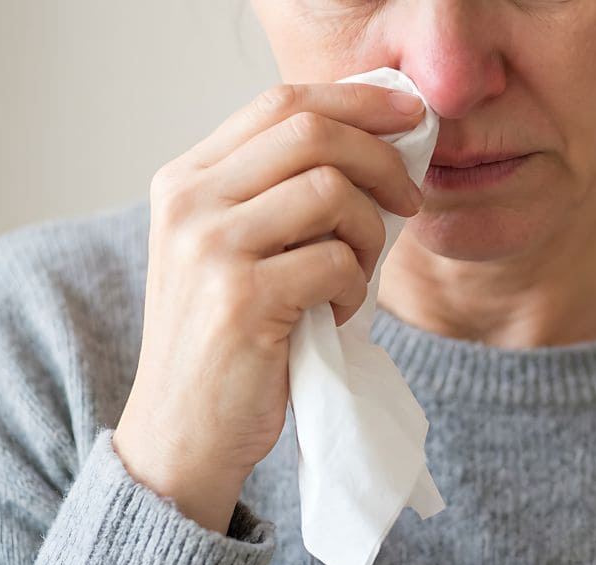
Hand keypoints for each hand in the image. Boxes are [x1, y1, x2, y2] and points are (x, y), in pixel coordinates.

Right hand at [113, 82, 427, 533]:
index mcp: (187, 179)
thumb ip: (281, 194)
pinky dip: (355, 288)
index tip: (409, 114)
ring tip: (357, 275)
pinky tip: (335, 315)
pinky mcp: (242, 299)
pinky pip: (337, 261)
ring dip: (370, 234)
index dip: (356, 100)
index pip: (281, 103)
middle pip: (311, 133)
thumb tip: (380, 145)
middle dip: (381, 159)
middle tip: (411, 199)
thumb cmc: (228, 342)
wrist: (184, 433)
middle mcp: (189, 201)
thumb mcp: (235, 251)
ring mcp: (210, 247)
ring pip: (331, 192)